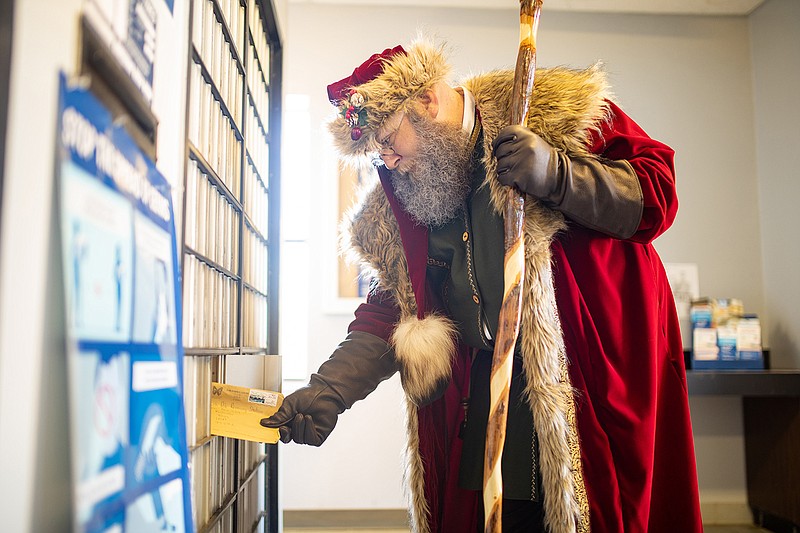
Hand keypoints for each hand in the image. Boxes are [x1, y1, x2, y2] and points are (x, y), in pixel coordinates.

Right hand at [259, 330, 397, 445]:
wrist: (325, 392)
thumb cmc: (308, 395)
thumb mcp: (289, 405)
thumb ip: (278, 416)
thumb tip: (264, 423)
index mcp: (289, 421)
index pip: (280, 433)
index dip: (276, 434)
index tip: (271, 430)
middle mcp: (299, 428)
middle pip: (288, 439)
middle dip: (286, 432)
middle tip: (286, 425)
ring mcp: (309, 432)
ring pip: (299, 439)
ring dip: (299, 427)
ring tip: (302, 414)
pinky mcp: (319, 435)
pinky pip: (310, 440)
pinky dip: (308, 429)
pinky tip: (309, 418)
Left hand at [492, 125, 562, 202]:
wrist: (558, 178)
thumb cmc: (545, 162)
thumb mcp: (536, 144)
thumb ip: (519, 140)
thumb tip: (497, 143)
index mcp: (528, 136)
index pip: (505, 133)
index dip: (498, 141)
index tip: (496, 146)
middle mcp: (524, 147)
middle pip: (500, 151)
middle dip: (502, 158)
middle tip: (512, 163)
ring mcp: (520, 162)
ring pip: (499, 165)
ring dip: (504, 170)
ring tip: (516, 171)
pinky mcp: (518, 176)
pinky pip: (501, 177)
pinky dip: (505, 180)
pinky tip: (514, 179)